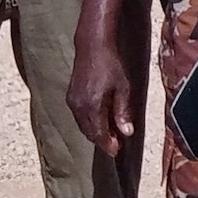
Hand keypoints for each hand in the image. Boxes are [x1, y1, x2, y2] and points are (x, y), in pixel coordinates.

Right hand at [69, 37, 136, 157]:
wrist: (92, 47)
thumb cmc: (110, 65)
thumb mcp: (123, 88)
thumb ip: (123, 111)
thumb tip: (127, 132)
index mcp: (92, 106)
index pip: (98, 134)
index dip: (108, 145)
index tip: (117, 151)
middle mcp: (79, 106)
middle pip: (89, 132)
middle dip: (102, 140)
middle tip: (116, 144)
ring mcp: (72, 101)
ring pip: (83, 126)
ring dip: (95, 132)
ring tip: (110, 133)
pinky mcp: (70, 96)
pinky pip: (79, 117)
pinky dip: (88, 122)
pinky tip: (99, 120)